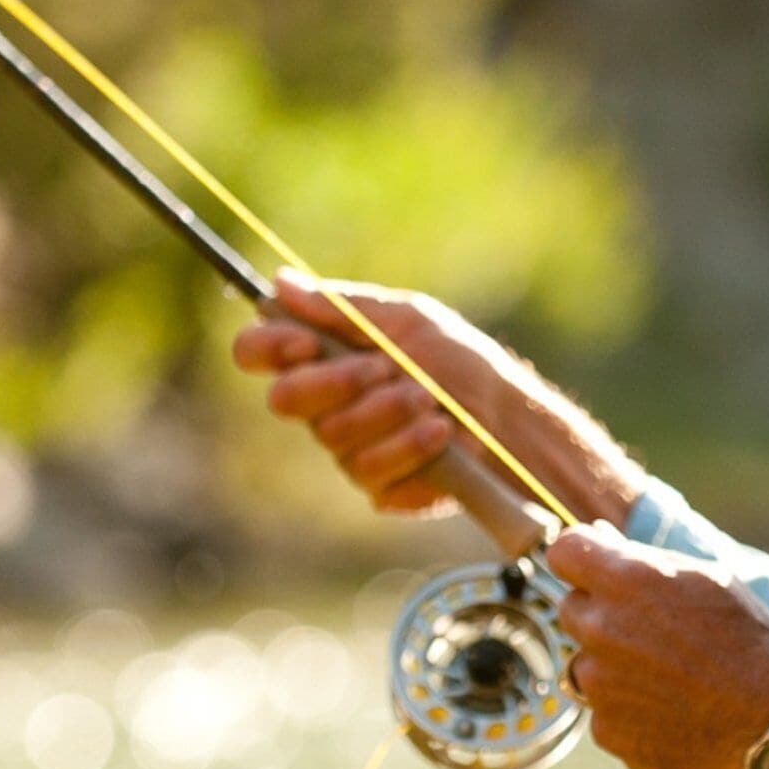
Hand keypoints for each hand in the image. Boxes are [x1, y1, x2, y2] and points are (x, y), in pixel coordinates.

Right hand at [228, 274, 648, 524]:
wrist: (510, 418)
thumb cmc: (461, 362)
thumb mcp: (407, 320)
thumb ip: (342, 307)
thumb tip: (279, 282)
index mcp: (324, 356)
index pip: (259, 351)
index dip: (268, 347)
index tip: (303, 341)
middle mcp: (326, 405)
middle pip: (285, 399)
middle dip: (337, 381)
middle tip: (386, 368)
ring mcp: (348, 448)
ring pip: (331, 436)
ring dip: (386, 410)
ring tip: (429, 397)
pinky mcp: (376, 487)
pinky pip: (369, 470)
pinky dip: (410, 444)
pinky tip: (441, 430)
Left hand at [546, 525, 768, 768]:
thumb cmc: (750, 643)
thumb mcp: (709, 579)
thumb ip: (646, 559)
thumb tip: (601, 538)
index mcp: (627, 581)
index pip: (564, 551)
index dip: (583, 557)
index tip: (600, 568)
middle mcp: (602, 630)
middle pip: (571, 609)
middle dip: (602, 613)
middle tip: (653, 630)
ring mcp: (600, 686)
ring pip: (585, 664)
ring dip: (612, 665)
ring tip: (668, 676)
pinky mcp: (608, 732)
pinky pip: (603, 712)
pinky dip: (627, 711)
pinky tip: (670, 710)